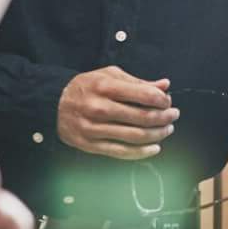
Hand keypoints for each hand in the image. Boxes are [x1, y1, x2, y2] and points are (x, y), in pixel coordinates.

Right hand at [58, 67, 177, 159]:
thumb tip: (165, 85)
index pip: (143, 95)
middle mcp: (99, 108)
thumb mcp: (109, 76)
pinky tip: (154, 148)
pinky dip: (142, 152)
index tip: (168, 101)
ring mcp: (94, 128)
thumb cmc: (87, 87)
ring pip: (135, 136)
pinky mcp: (91, 145)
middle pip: (142, 117)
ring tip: (167, 130)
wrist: (53, 103)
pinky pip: (122, 152)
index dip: (162, 100)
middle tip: (173, 116)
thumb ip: (137, 82)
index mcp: (105, 87)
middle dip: (164, 117)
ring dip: (157, 135)